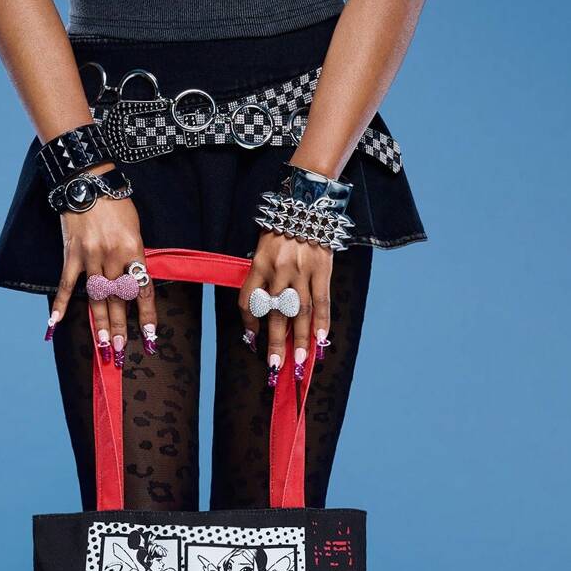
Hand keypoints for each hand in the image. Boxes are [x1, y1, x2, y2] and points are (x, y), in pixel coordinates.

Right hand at [48, 165, 156, 365]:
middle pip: (118, 300)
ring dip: (100, 323)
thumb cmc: (117, 204)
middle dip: (121, 328)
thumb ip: (135, 257)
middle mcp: (113, 256)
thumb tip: (134, 286)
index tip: (149, 337)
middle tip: (122, 352)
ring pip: (96, 297)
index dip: (146, 316)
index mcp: (134, 250)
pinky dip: (61, 304)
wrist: (89, 181)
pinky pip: (66, 284)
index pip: (143, 291)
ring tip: (103, 345)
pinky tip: (55, 324)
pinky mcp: (71, 254)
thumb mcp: (136, 229)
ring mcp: (90, 256)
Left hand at [240, 230, 332, 384]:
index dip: (250, 322)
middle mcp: (279, 270)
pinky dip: (322, 320)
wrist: (307, 204)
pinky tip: (321, 338)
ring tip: (301, 360)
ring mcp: (301, 270)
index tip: (253, 338)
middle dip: (276, 342)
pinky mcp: (322, 268)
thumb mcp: (263, 248)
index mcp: (259, 264)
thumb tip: (264, 311)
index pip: (249, 300)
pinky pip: (322, 300)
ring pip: (300, 311)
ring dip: (300, 338)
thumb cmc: (282, 230)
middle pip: (276, 312)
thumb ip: (262, 276)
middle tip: (276, 366)